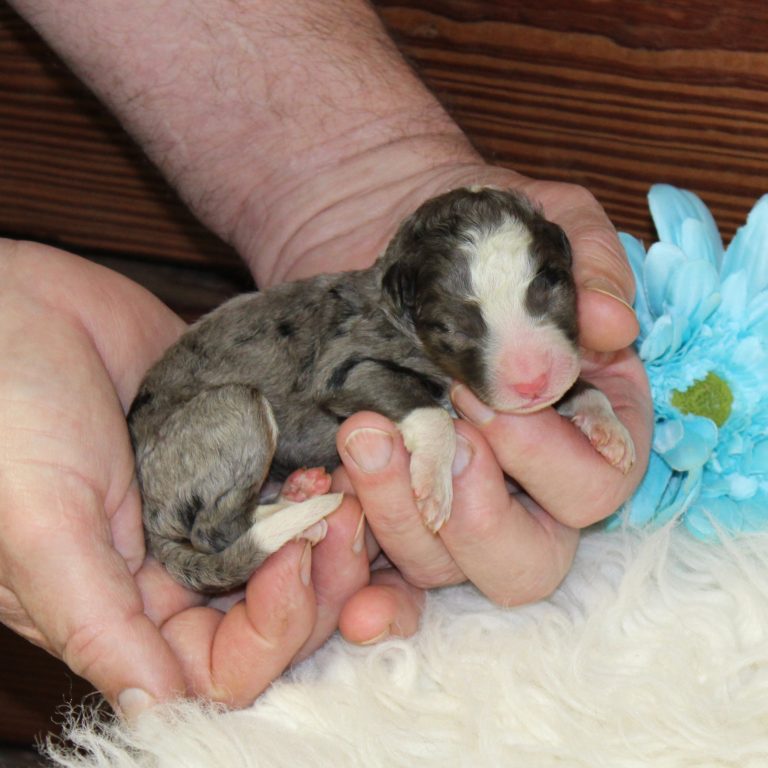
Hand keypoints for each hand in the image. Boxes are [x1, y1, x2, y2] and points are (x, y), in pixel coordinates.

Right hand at [0, 240, 367, 711]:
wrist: (25, 304)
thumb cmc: (9, 410)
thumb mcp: (41, 524)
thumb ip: (97, 621)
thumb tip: (155, 712)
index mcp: (125, 602)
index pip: (220, 664)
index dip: (268, 633)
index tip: (289, 563)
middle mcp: (174, 566)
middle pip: (275, 615)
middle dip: (319, 584)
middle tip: (340, 521)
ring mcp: (210, 508)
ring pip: (295, 553)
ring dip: (330, 534)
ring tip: (340, 486)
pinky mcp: (233, 456)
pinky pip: (291, 489)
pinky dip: (322, 485)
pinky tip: (333, 461)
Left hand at [325, 170, 652, 641]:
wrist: (375, 230)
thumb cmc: (474, 233)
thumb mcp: (544, 225)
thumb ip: (589, 269)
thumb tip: (614, 325)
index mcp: (584, 425)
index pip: (599, 482)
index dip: (547, 458)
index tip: (479, 395)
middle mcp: (525, 485)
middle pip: (529, 563)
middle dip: (480, 517)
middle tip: (431, 439)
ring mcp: (448, 501)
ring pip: (445, 571)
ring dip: (403, 521)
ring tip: (361, 437)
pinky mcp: (384, 501)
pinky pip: (376, 567)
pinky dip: (354, 564)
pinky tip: (327, 522)